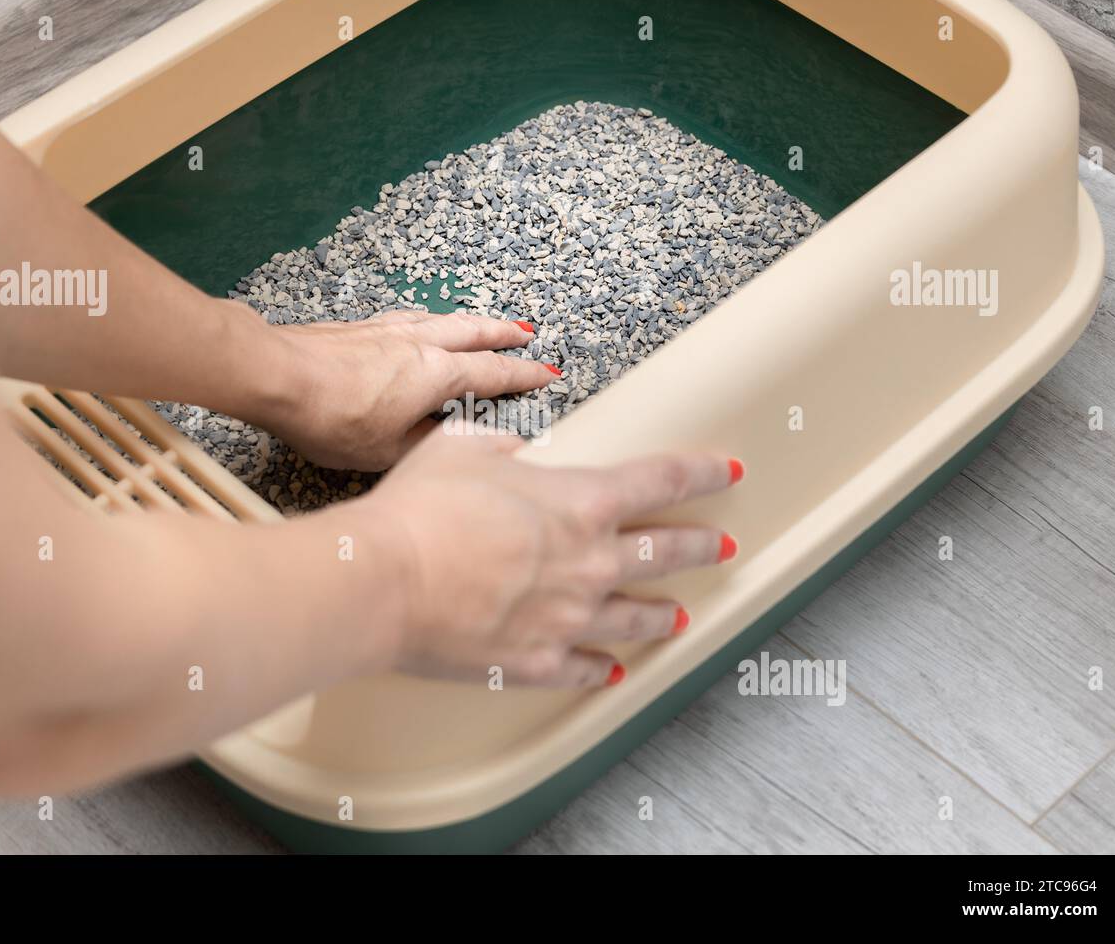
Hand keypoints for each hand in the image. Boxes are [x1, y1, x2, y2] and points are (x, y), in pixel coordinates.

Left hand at [247, 310, 556, 469]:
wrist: (275, 375)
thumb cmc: (329, 417)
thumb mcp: (387, 450)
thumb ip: (428, 443)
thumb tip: (456, 438)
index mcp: (436, 374)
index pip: (494, 373)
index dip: (524, 375)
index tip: (547, 373)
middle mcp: (420, 344)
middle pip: (474, 332)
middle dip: (504, 334)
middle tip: (526, 333)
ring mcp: (389, 331)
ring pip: (443, 319)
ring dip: (471, 322)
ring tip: (484, 324)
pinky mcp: (361, 328)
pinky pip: (411, 318)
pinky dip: (432, 320)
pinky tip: (423, 323)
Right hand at [362, 429, 742, 686]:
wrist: (385, 580)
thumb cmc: (421, 509)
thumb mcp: (465, 447)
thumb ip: (504, 444)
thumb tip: (517, 449)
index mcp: (581, 501)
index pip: (663, 480)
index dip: (703, 472)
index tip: (729, 471)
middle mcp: (591, 562)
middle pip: (665, 552)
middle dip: (699, 547)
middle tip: (722, 547)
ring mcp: (570, 617)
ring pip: (637, 617)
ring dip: (663, 615)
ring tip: (680, 617)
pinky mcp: (539, 661)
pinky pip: (585, 667)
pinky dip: (600, 668)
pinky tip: (610, 670)